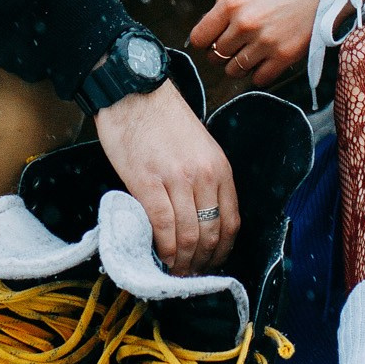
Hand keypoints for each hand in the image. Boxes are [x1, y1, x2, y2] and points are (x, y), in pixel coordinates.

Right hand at [93, 79, 238, 273]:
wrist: (133, 89)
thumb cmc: (161, 117)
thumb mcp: (198, 146)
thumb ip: (202, 180)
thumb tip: (197, 219)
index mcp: (220, 167)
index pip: (231, 222)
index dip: (222, 251)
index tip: (210, 263)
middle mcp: (204, 176)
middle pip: (211, 234)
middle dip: (202, 263)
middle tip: (190, 275)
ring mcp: (177, 180)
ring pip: (188, 236)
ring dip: (182, 262)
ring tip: (173, 272)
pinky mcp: (148, 182)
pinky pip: (162, 227)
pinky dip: (163, 249)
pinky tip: (159, 257)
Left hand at [191, 0, 332, 88]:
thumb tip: (212, 19)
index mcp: (233, 2)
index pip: (199, 37)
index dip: (202, 40)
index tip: (209, 40)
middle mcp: (245, 25)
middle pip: (216, 55)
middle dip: (221, 51)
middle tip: (234, 44)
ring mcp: (265, 43)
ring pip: (234, 70)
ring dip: (238, 64)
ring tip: (250, 52)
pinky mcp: (284, 57)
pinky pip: (259, 79)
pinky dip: (259, 73)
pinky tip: (266, 60)